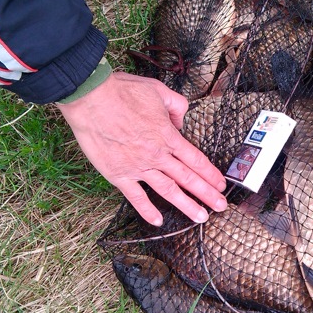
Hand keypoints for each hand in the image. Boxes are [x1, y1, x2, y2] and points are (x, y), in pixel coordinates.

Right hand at [56, 72, 227, 226]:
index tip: (221, 184)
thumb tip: (181, 121)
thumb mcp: (159, 91)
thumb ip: (177, 106)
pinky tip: (158, 221)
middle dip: (207, 194)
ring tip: (201, 218)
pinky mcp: (118, 174)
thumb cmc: (122, 92)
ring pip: (168, 191)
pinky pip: (136, 197)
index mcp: (168, 136)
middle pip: (188, 179)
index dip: (211, 174)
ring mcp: (138, 167)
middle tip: (221, 207)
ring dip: (186, 206)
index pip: (196, 160)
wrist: (91, 99)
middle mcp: (157, 155)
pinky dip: (148, 211)